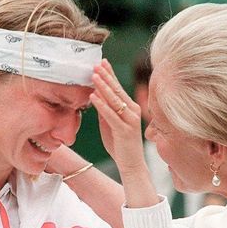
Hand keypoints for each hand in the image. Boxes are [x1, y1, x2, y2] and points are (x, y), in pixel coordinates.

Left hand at [91, 59, 144, 173]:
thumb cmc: (121, 145)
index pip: (119, 88)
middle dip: (106, 76)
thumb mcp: (110, 124)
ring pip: (115, 100)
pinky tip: (93, 97)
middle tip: (96, 63)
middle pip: (117, 90)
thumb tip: (95, 96)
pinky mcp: (125, 130)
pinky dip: (101, 105)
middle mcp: (133, 111)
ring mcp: (130, 120)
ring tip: (93, 75)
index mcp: (131, 108)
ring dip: (103, 86)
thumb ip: (105, 111)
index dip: (110, 74)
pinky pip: (111, 115)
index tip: (102, 62)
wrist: (132, 165)